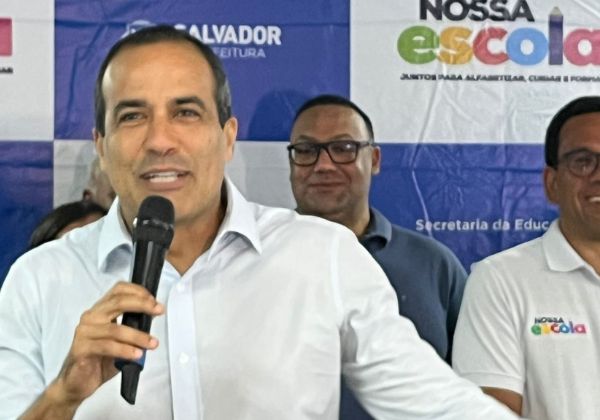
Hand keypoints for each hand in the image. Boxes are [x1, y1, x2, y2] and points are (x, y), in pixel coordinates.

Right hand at [52, 281, 164, 406]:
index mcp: (100, 311)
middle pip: (118, 302)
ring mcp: (84, 332)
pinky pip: (107, 347)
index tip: (155, 301)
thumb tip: (153, 315)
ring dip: (138, 336)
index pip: (118, 290)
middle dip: (142, 305)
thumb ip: (133, 326)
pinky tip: (137, 355)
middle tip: (159, 311)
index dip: (138, 291)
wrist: (76, 383)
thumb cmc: (100, 359)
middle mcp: (91, 317)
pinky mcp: (81, 349)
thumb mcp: (121, 340)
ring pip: (116, 329)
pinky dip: (125, 350)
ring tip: (152, 343)